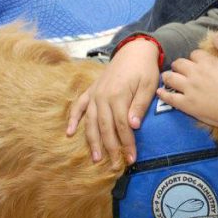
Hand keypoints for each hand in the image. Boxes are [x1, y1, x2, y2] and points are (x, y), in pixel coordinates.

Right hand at [67, 39, 159, 166]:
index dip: (126, 143)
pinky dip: (72, 119)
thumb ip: (139, 105)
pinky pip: (78, 106)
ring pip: (91, 121)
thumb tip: (132, 125)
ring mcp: (94, 93)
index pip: (122, 126)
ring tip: (96, 158)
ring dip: (92, 141)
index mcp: (118, 95)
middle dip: (110, 149)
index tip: (131, 158)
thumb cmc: (145, 69)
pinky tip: (69, 133)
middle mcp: (102, 96)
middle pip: (105, 128)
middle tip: (115, 166)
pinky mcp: (91, 90)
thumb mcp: (148, 85)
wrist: (134, 50)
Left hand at [157, 36, 217, 147]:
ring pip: (170, 77)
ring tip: (168, 78)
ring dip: (168, 76)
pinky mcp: (186, 104)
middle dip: (179, 65)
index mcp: (208, 62)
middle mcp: (195, 72)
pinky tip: (160, 92)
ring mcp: (189, 88)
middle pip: (179, 63)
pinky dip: (163, 94)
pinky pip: (169, 97)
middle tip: (180, 70)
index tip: (197, 63)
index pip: (194, 54)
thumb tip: (216, 38)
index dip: (195, 58)